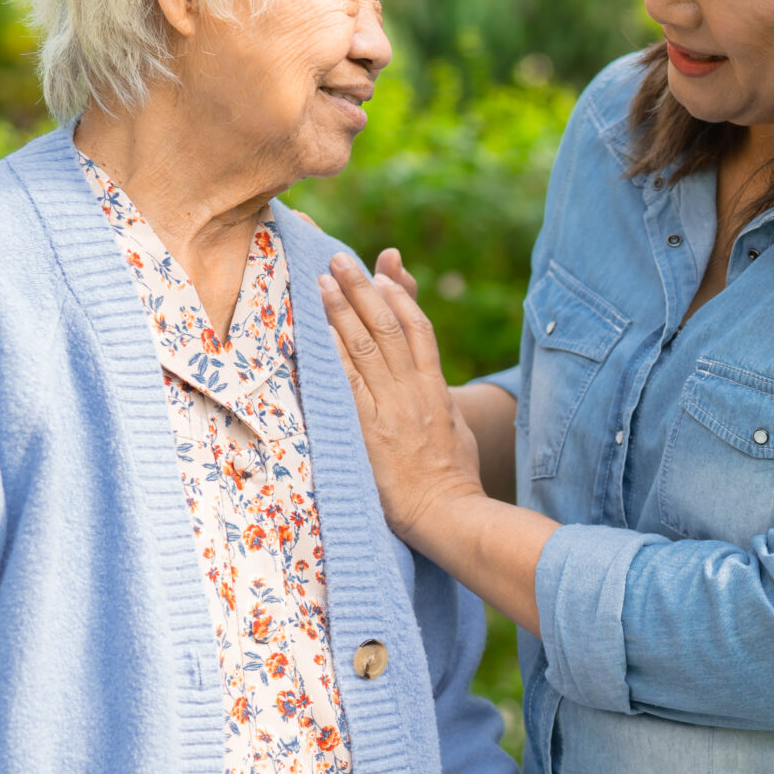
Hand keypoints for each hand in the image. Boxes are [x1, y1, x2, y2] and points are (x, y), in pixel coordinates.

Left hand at [320, 251, 481, 545]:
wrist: (449, 514)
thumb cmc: (452, 480)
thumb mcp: (455, 428)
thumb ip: (441, 399)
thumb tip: (433, 384)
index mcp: (436, 389)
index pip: (419, 327)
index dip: (399, 294)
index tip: (383, 270)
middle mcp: (413, 390)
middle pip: (389, 326)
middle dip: (363, 288)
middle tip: (339, 260)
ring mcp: (391, 407)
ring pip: (367, 346)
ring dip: (342, 309)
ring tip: (322, 281)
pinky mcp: (369, 429)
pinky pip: (349, 382)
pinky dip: (334, 352)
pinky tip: (318, 330)